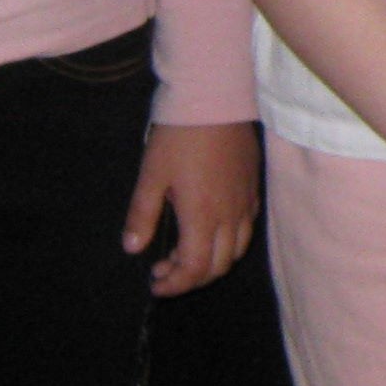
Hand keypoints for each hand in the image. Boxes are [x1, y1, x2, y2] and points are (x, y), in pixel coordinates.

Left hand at [125, 121, 259, 295]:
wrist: (215, 101)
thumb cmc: (178, 138)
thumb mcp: (151, 177)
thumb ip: (141, 217)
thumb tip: (132, 249)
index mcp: (202, 217)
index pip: (194, 269)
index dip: (175, 284)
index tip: (154, 282)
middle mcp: (229, 216)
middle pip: (218, 266)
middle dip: (191, 277)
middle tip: (164, 268)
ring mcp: (245, 203)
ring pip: (236, 250)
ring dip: (211, 262)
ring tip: (186, 251)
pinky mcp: (253, 189)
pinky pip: (247, 228)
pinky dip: (228, 241)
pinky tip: (209, 226)